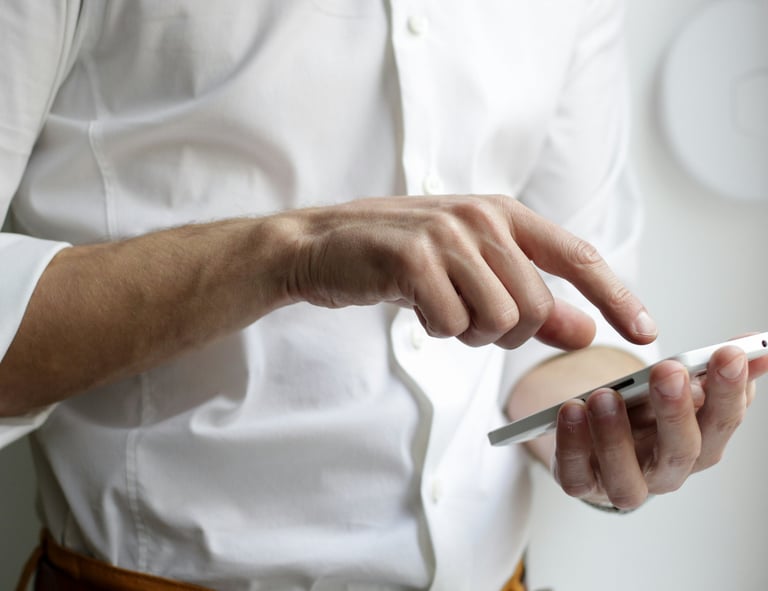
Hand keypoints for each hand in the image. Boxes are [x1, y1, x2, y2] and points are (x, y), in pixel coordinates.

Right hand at [285, 195, 655, 349]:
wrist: (323, 245)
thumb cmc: (401, 259)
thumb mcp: (472, 272)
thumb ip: (531, 299)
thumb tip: (585, 331)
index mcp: (504, 214)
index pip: (578, 257)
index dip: (617, 296)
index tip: (646, 332)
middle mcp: (482, 217)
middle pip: (535, 307)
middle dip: (506, 332)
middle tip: (466, 317)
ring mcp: (447, 235)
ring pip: (498, 320)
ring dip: (468, 332)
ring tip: (438, 307)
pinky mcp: (413, 259)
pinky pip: (452, 324)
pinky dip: (436, 330)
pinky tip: (413, 305)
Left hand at [553, 344, 767, 509]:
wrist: (595, 440)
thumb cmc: (642, 414)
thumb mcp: (673, 388)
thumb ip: (709, 370)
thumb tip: (755, 345)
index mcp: (699, 443)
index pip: (722, 421)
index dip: (729, 390)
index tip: (729, 353)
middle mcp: (667, 471)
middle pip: (681, 451)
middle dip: (676, 410)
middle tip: (669, 371)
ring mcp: (623, 483)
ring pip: (627, 476)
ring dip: (616, 435)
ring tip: (604, 396)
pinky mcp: (582, 484)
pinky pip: (576, 474)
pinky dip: (572, 445)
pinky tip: (571, 411)